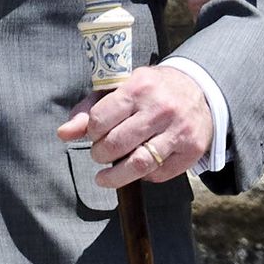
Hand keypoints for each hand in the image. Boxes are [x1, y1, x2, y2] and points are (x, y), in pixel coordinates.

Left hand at [56, 65, 212, 189]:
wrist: (199, 89)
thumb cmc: (151, 90)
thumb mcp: (120, 88)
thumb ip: (89, 109)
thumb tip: (63, 134)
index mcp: (139, 86)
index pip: (100, 120)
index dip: (91, 132)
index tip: (95, 133)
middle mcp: (161, 108)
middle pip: (115, 145)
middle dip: (100, 154)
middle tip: (100, 153)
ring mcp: (179, 130)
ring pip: (138, 165)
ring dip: (115, 176)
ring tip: (106, 176)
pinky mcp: (192, 150)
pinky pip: (159, 174)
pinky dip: (143, 176)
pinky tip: (139, 167)